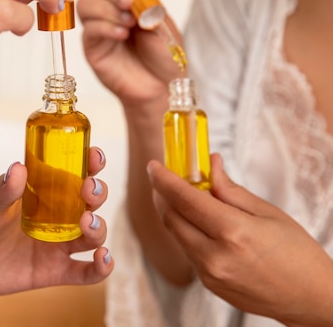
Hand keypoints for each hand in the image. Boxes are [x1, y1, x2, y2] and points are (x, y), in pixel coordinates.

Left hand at [0, 146, 112, 302]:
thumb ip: (0, 190)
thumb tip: (19, 169)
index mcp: (39, 190)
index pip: (72, 172)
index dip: (89, 163)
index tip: (94, 155)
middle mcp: (53, 215)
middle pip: (89, 201)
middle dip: (97, 192)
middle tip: (88, 189)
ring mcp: (55, 244)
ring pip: (92, 234)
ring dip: (99, 227)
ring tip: (85, 223)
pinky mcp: (52, 271)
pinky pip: (85, 273)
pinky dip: (101, 267)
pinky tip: (103, 258)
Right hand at [77, 0, 180, 110]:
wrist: (162, 87)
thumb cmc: (164, 57)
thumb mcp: (163, 26)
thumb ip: (153, 3)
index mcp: (131, 2)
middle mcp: (112, 11)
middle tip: (129, 3)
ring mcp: (99, 29)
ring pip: (86, 5)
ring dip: (106, 8)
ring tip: (128, 23)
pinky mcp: (92, 48)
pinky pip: (89, 30)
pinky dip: (105, 27)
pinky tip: (122, 35)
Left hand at [148, 153, 332, 325]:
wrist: (310, 299)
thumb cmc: (298, 253)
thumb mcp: (268, 213)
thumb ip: (230, 190)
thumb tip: (210, 164)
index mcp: (233, 233)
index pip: (184, 199)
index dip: (164, 179)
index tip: (153, 166)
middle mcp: (215, 256)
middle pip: (172, 217)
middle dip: (165, 194)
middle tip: (170, 178)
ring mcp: (209, 274)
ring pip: (177, 234)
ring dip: (177, 213)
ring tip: (192, 199)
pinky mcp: (208, 284)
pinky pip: (188, 251)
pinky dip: (189, 233)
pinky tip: (206, 226)